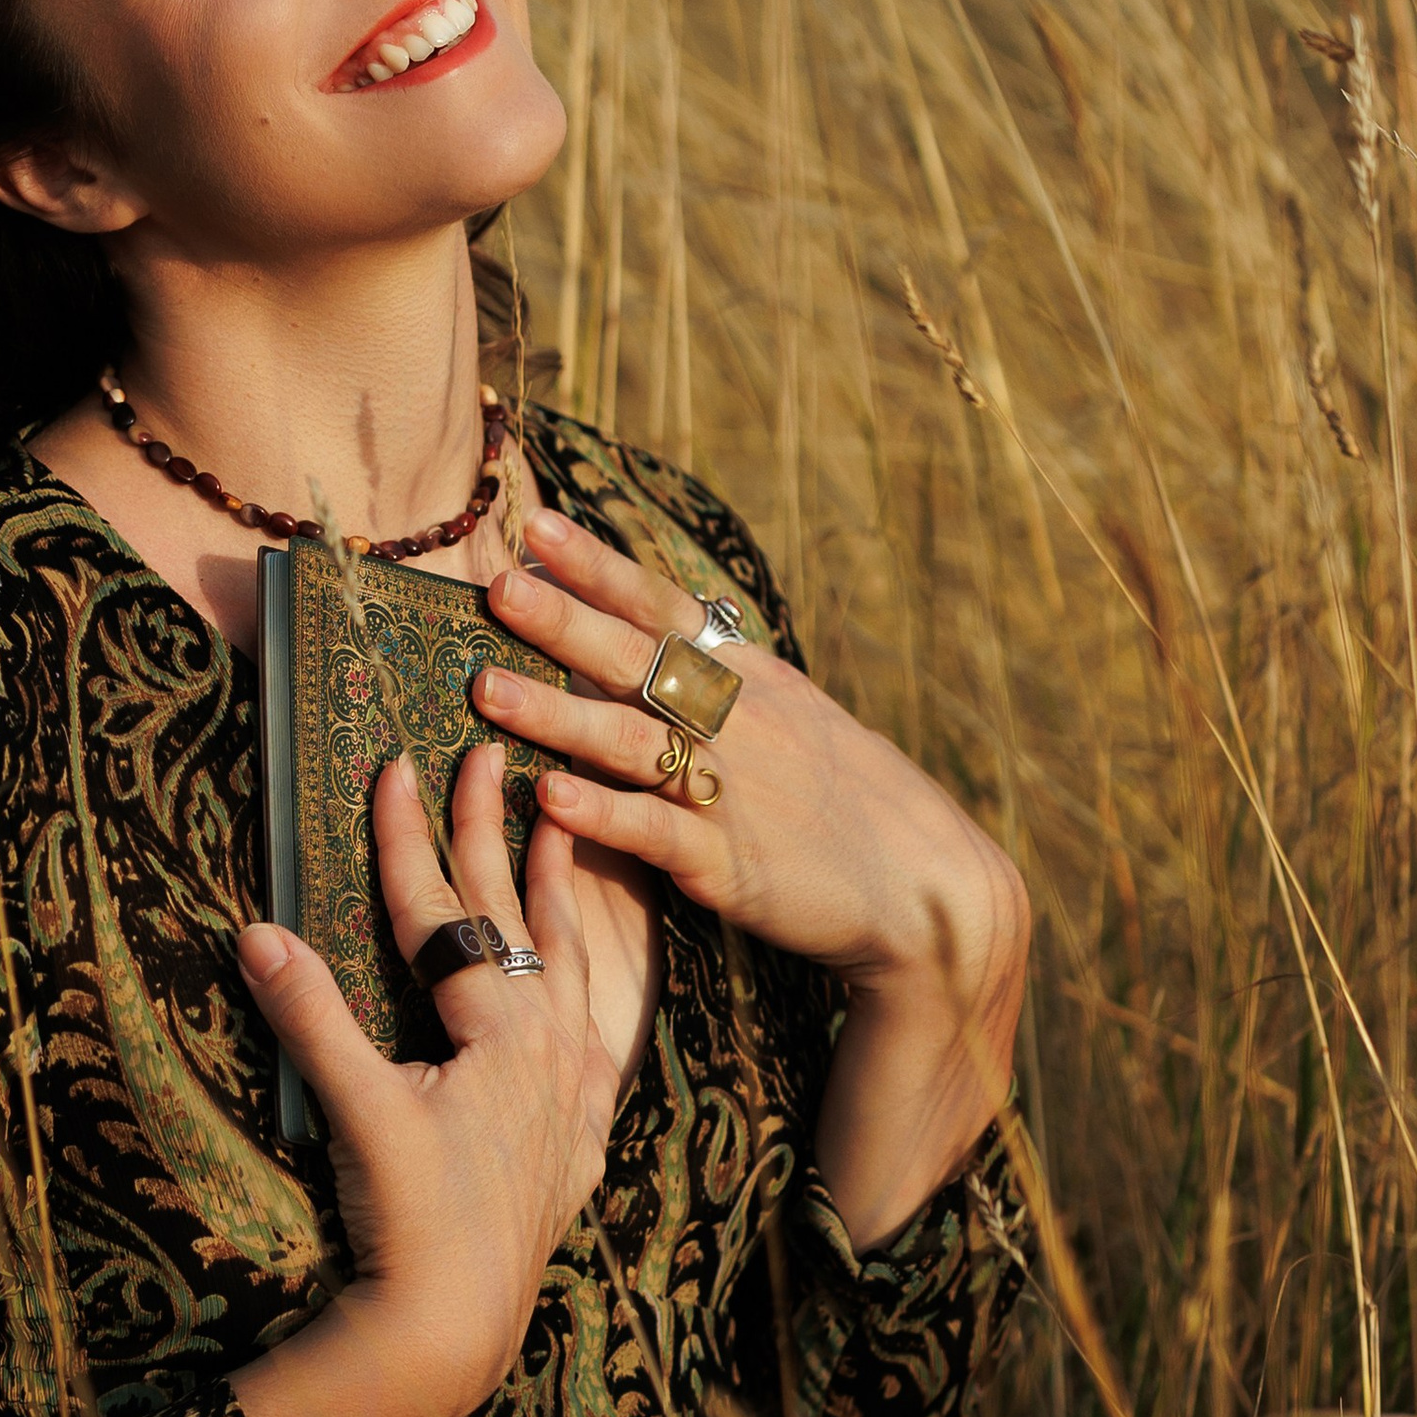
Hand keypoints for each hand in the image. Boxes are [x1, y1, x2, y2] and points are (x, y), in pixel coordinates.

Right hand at [232, 744, 612, 1416]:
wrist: (455, 1331)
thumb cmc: (410, 1224)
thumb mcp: (357, 1112)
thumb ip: (313, 1017)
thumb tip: (257, 930)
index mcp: (503, 1031)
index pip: (446, 912)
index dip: (411, 837)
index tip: (397, 762)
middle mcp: (551, 1049)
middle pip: (520, 919)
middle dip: (493, 834)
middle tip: (487, 756)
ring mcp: (570, 1095)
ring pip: (577, 968)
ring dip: (564, 896)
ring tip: (564, 830)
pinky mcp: (574, 1140)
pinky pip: (600, 1039)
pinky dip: (597, 992)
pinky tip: (596, 987)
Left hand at [475, 506, 1028, 1243]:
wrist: (930, 889)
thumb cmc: (857, 804)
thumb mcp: (798, 719)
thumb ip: (728, 682)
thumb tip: (666, 637)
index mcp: (752, 681)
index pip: (663, 608)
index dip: (597, 568)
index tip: (536, 526)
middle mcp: (738, 722)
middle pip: (636, 660)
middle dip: (561, 620)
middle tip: (494, 585)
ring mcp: (731, 791)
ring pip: (628, 741)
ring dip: (554, 713)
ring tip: (486, 688)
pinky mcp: (728, 864)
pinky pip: (653, 832)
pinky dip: (599, 813)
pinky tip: (547, 796)